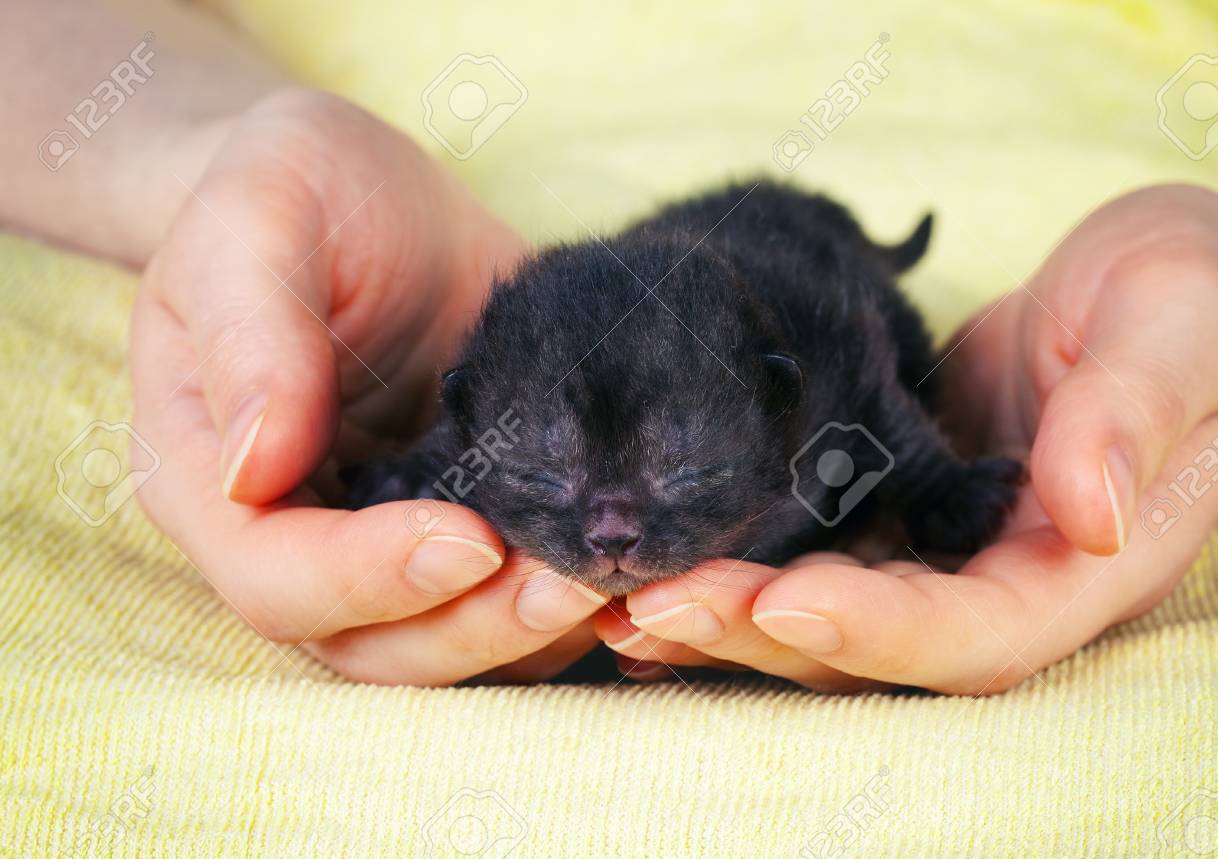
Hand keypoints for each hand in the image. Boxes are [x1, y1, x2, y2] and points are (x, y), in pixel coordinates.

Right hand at [132, 88, 609, 685]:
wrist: (372, 195)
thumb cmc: (296, 187)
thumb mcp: (257, 215)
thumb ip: (250, 329)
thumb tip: (252, 469)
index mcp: (210, 478)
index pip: (275, 578)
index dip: (369, 579)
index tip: (470, 541)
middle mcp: (294, 533)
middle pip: (369, 643)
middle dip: (475, 625)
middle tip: (575, 582)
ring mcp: (380, 538)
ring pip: (443, 641)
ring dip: (530, 632)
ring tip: (612, 577)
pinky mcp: (461, 522)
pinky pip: (502, 598)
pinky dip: (563, 604)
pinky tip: (628, 561)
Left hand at [595, 184, 1217, 693]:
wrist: (1157, 291)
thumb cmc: (1190, 303)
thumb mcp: (1181, 327)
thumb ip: (1134, 415)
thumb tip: (1082, 510)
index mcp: (1083, 566)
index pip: (978, 632)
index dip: (880, 629)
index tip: (784, 598)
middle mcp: (1002, 579)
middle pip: (877, 644)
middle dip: (764, 631)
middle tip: (656, 602)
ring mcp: (941, 550)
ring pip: (826, 614)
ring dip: (726, 614)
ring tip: (625, 598)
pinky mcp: (895, 509)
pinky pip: (811, 554)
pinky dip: (735, 569)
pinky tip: (652, 570)